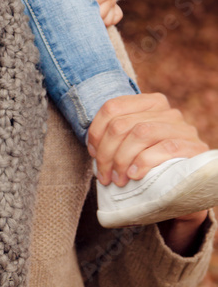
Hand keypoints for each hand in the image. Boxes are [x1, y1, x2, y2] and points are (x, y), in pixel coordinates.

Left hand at [87, 93, 208, 247]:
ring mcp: (182, 128)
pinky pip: (166, 147)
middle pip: (122, 124)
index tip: (93, 153)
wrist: (191, 183)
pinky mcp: (194, 147)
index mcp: (149, 103)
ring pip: (141, 133)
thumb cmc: (156, 163)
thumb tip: (93, 148)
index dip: (97, 131)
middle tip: (103, 175)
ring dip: (122, 159)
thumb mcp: (136, 145)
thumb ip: (120, 137)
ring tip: (117, 179)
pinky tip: (135, 175)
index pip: (112, 107)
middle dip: (106, 152)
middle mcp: (166, 111)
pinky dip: (145, 161)